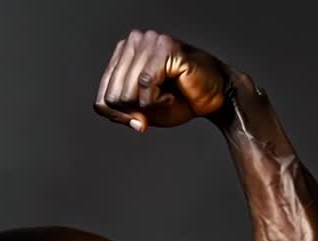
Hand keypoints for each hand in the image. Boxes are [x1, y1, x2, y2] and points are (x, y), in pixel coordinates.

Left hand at [94, 30, 229, 132]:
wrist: (216, 97)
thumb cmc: (181, 100)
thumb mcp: (143, 111)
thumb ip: (122, 112)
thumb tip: (117, 115)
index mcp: (123, 54)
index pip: (101, 96)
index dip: (118, 116)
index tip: (138, 120)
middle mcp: (134, 42)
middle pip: (112, 96)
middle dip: (134, 111)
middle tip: (156, 107)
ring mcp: (149, 41)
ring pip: (126, 91)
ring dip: (148, 105)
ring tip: (166, 97)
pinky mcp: (164, 48)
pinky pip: (145, 84)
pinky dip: (157, 100)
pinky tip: (172, 95)